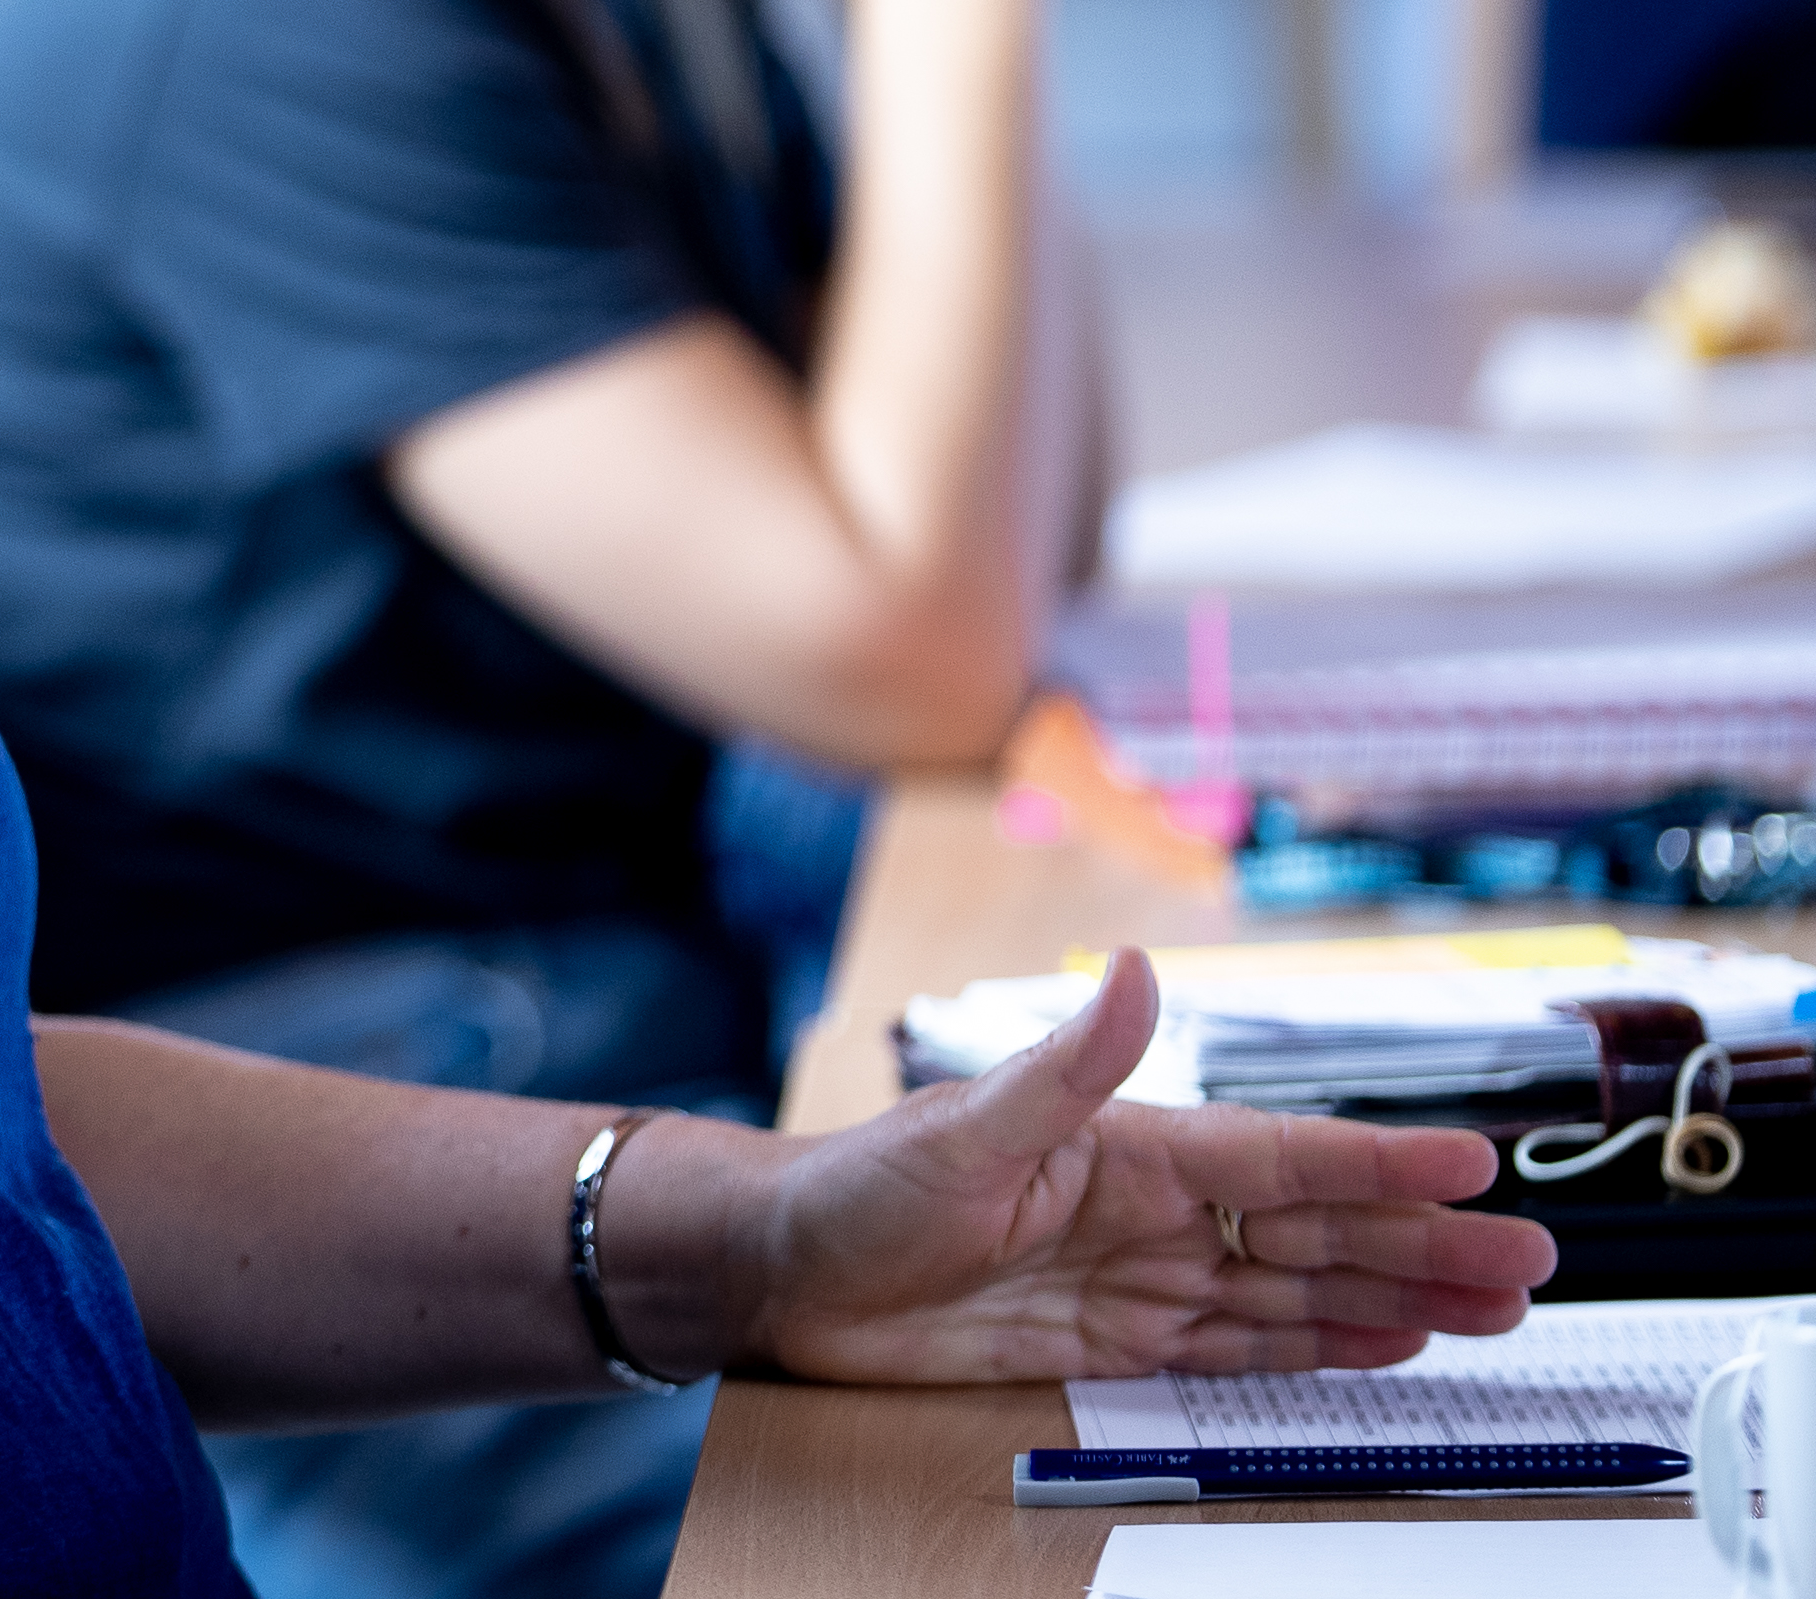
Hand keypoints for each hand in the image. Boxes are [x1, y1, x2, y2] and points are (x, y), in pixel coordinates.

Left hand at [741, 949, 1555, 1383]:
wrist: (786, 1271)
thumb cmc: (853, 1186)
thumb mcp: (958, 1125)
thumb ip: (1063, 1063)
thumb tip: (1133, 968)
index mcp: (1125, 1145)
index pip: (1280, 1156)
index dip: (1379, 1161)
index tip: (1475, 1163)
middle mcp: (1147, 1207)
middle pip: (1314, 1229)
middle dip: (1422, 1243)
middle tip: (1529, 1262)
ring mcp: (1137, 1274)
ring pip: (1295, 1290)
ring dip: (1394, 1298)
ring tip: (1489, 1306)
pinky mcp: (1112, 1338)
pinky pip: (1238, 1344)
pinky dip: (1317, 1347)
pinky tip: (1386, 1344)